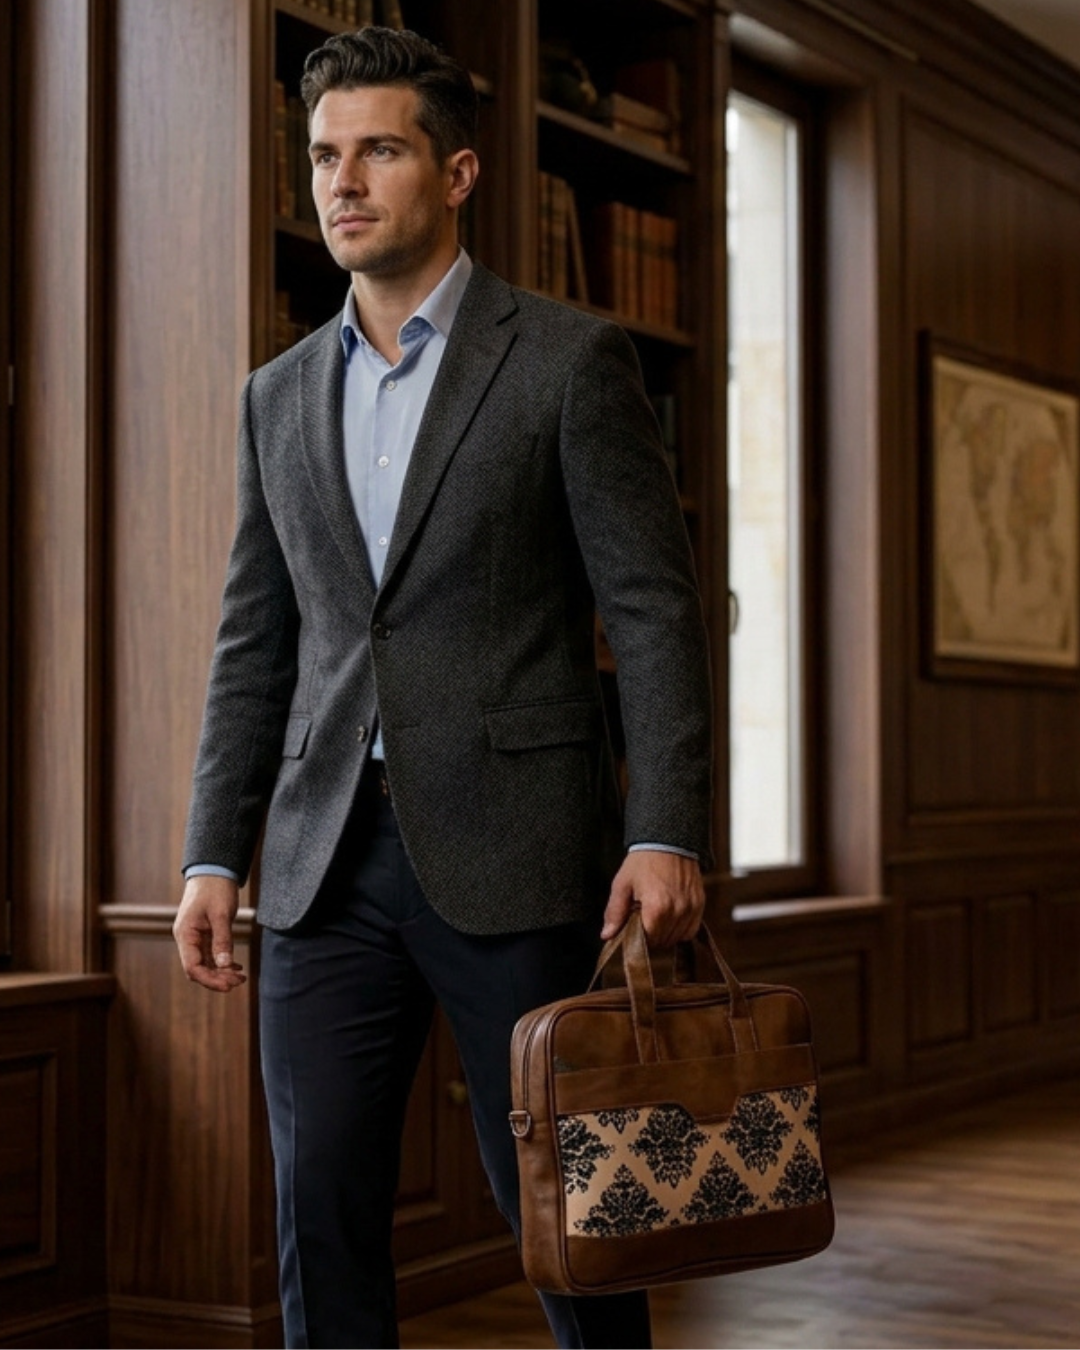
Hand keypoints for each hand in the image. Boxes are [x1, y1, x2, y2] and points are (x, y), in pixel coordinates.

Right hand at [172, 875, 245, 991]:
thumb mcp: (220, 913)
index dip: (209, 980)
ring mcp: (195, 938)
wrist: (214, 870)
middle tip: (239, 981)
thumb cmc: (215, 888)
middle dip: (217, 978)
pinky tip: (236, 967)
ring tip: (240, 977)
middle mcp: (187, 939)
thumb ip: (222, 939)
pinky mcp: (204, 934)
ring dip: (221, 972)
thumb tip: (224, 965)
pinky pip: (211, 955)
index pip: (192, 967)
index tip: (229, 985)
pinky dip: (223, 962)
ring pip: (205, 964)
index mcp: (185, 934)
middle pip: (198, 969)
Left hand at [601, 850, 704, 947]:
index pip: (648, 941)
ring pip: (677, 938)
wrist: (668, 841)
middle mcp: (677, 911)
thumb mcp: (622, 884)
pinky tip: (670, 918)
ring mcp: (690, 908)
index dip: (638, 937)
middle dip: (651, 935)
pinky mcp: (699, 904)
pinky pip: (691, 930)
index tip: (633, 926)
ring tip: (656, 916)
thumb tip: (606, 936)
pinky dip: (681, 930)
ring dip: (666, 934)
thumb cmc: (643, 862)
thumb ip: (615, 912)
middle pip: (663, 941)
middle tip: (643, 919)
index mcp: (656, 908)